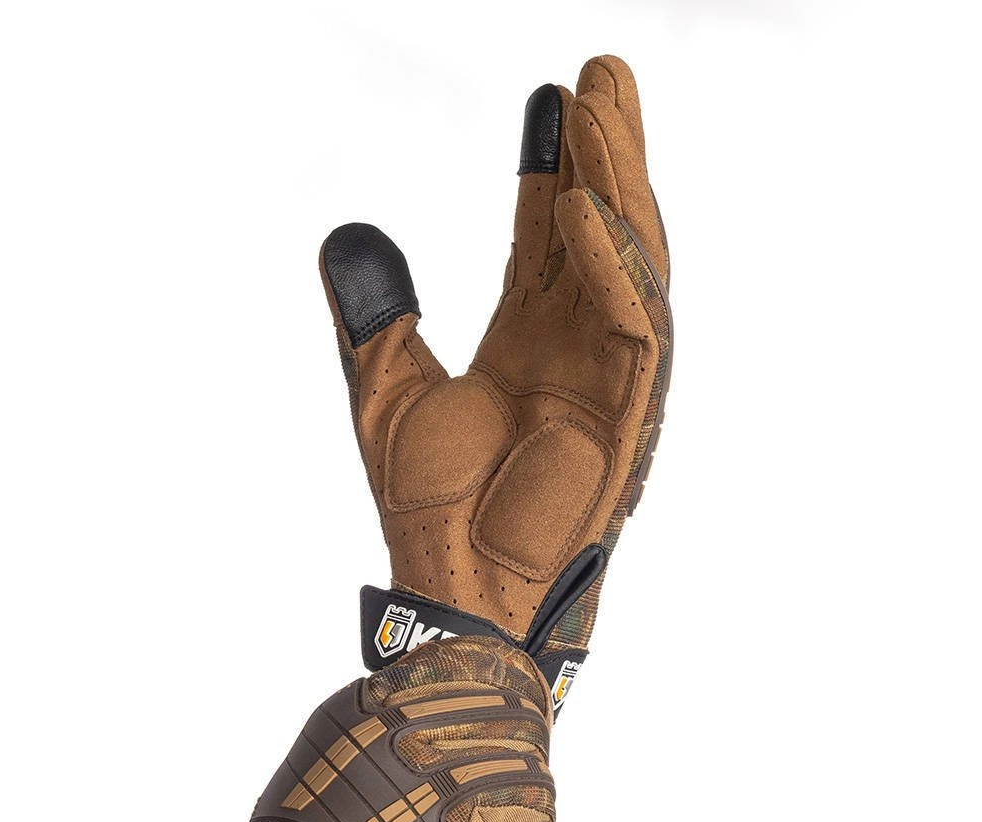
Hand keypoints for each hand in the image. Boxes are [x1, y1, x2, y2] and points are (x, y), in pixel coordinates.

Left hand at [320, 56, 671, 711]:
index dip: (548, 171)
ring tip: (601, 108)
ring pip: (629, 266)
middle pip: (600, 236)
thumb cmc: (432, 508)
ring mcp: (608, 382)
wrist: (454, 585)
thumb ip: (377, 314)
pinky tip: (581, 208)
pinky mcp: (627, 418)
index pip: (547, 242)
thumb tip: (347, 234)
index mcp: (529, 346)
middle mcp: (577, 353)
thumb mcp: (386, 389)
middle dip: (603, 155)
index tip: (546, 101)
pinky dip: (611, 268)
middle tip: (601, 75)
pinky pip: (634, 329)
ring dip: (617, 187)